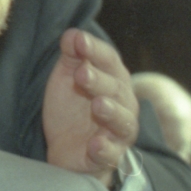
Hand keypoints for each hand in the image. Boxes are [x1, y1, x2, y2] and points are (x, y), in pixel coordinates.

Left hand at [42, 29, 138, 179]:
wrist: (67, 150)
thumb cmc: (73, 110)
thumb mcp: (67, 78)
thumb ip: (72, 56)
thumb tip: (72, 33)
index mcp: (114, 80)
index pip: (109, 60)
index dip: (94, 50)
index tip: (78, 41)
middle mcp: (123, 104)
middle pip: (115, 89)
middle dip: (99, 80)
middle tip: (81, 74)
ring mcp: (118, 132)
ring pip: (121, 121)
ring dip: (111, 112)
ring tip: (98, 105)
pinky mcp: (109, 156)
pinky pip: (111, 154)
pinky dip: (105, 149)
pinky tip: (95, 144)